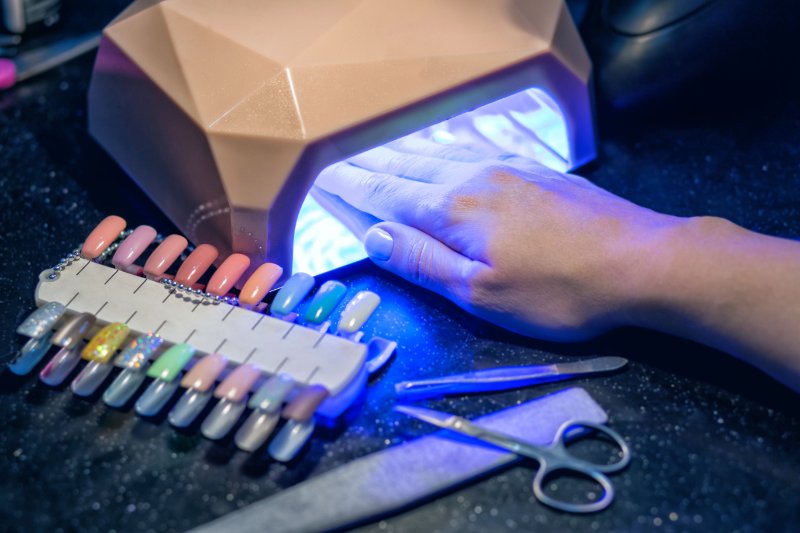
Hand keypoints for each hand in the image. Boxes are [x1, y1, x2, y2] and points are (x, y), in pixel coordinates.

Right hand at [314, 138, 683, 340]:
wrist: (641, 260)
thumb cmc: (559, 291)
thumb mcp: (481, 294)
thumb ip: (423, 262)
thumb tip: (373, 235)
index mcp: (453, 210)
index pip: (386, 195)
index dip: (352, 190)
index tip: (324, 181)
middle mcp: (474, 177)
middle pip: (408, 169)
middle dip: (370, 169)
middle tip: (341, 167)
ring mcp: (507, 167)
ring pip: (440, 154)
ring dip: (403, 157)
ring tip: (381, 158)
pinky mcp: (535, 169)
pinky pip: (473, 149)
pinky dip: (443, 150)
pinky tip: (446, 151)